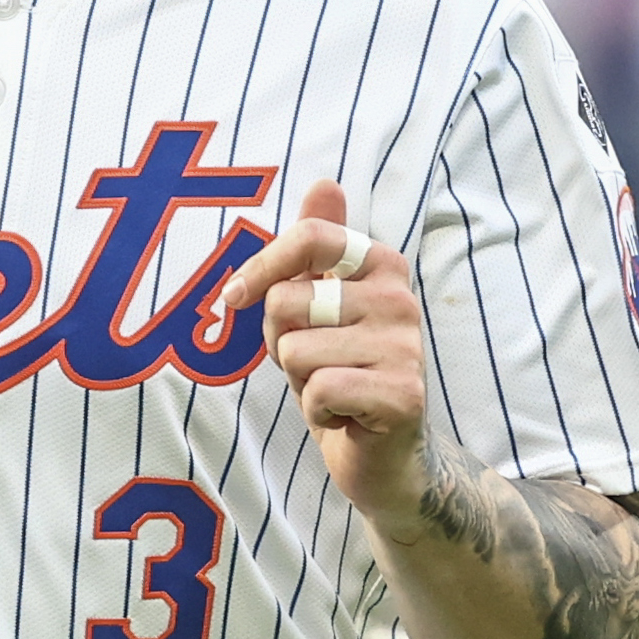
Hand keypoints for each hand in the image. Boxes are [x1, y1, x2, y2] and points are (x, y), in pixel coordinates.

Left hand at [217, 180, 425, 520]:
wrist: (384, 456)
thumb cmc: (342, 373)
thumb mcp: (318, 306)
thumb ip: (318, 247)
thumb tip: (325, 182)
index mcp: (381, 265)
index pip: (310, 238)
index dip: (260, 267)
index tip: (233, 297)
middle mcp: (399, 298)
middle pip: (288, 301)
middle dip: (282, 341)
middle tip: (316, 364)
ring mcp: (405, 346)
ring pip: (297, 351)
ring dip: (300, 381)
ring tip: (334, 390)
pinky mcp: (403, 394)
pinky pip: (318, 391)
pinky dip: (316, 412)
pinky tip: (345, 416)